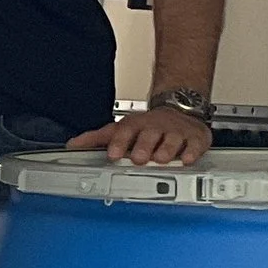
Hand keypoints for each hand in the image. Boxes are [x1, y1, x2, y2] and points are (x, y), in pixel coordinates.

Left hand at [69, 102, 212, 167]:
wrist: (178, 108)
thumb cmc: (147, 125)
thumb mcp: (121, 129)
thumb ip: (96, 138)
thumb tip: (73, 145)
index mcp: (136, 126)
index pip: (125, 132)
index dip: (119, 143)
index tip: (113, 154)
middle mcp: (155, 128)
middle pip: (148, 136)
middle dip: (143, 147)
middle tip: (139, 158)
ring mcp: (175, 132)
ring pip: (171, 140)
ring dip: (166, 150)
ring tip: (161, 158)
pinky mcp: (194, 138)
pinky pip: (194, 145)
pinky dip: (191, 152)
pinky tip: (187, 159)